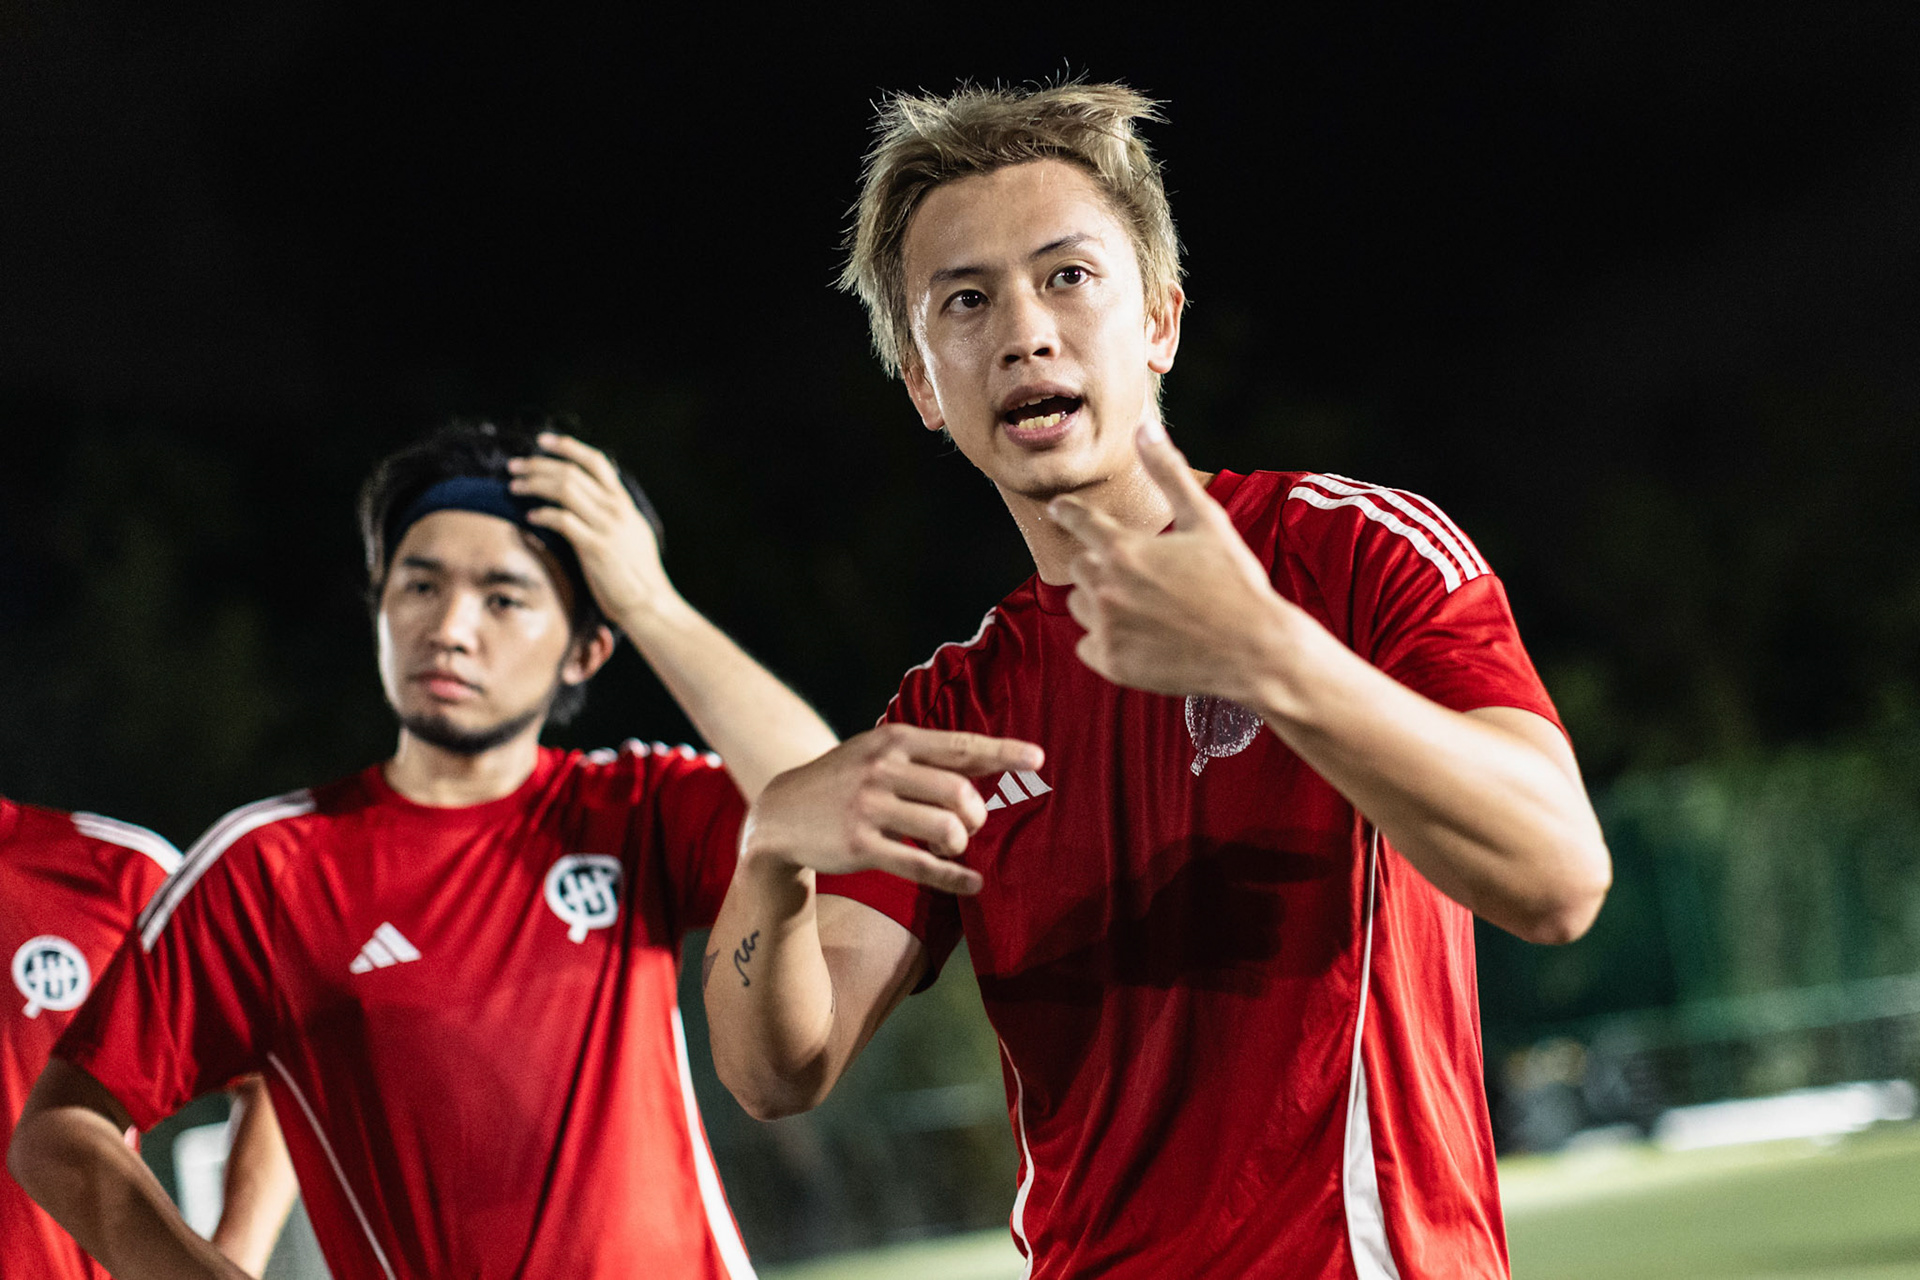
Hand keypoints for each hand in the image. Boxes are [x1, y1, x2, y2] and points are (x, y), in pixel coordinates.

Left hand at [507, 432, 670, 627]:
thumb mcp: (633, 534)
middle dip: (538, 464)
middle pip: (571, 472)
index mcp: (624, 504)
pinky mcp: (594, 547)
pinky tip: (530, 516)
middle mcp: (615, 509)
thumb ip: (616, 515)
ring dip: (534, 484)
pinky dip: (543, 513)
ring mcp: (606, 526)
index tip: (543, 441)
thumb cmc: (638, 574)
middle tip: (514, 466)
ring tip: (514, 486)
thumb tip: (596, 502)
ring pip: (564, 489)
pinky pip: (562, 520)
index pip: (596, 462)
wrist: (649, 602)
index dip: (568, 447)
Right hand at [740, 724, 1043, 894]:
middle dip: (976, 814)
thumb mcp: (877, 752)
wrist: (780, 814)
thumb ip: (926, 756)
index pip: (959, 745)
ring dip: (960, 843)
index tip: (1038, 759)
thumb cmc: (843, 780)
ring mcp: (869, 808)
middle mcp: (882, 769)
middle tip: (970, 824)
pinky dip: (954, 878)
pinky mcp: (860, 846)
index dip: (1003, 752)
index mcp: (893, 740)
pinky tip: (973, 884)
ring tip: (951, 846)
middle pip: (959, 793)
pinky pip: (920, 865)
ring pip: (944, 829)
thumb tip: (988, 761)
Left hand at [1047, 422, 1292, 700]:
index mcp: (1124, 548)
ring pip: (1080, 606)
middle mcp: (1106, 586)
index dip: (1068, 512)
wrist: (1254, 649)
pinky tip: (1141, 637)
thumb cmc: (1234, 581)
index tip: (1059, 508)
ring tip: (1144, 607)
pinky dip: (1106, 640)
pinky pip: (1087, 645)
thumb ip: (1169, 473)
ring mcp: (1106, 627)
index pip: (1078, 521)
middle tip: (1139, 574)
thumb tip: (1145, 428)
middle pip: (1080, 565)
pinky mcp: (1111, 663)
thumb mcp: (1206, 520)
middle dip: (1101, 564)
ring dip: (1100, 602)